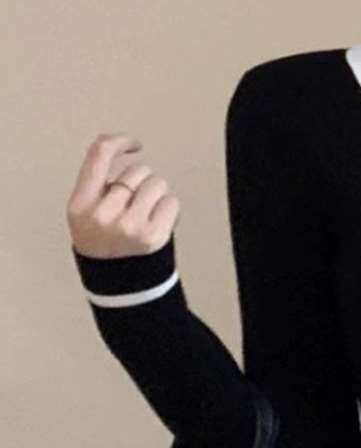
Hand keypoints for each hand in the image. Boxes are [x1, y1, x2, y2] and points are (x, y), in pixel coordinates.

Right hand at [66, 132, 180, 258]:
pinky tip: (159, 223)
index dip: (119, 141)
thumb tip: (119, 146)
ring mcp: (128, 226)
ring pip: (156, 183)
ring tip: (147, 214)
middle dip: (141, 182)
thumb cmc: (106, 245)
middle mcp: (103, 214)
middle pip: (136, 171)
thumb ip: (97, 184)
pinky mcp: (152, 237)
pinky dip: (169, 209)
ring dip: (156, 195)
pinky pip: (171, 202)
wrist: (119, 286)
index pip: (99, 154)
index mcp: (81, 204)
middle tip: (136, 205)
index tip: (134, 144)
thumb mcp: (87, 213)